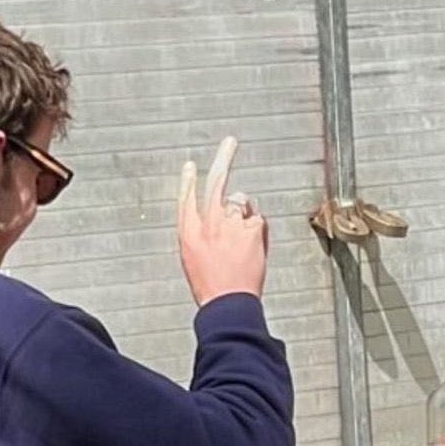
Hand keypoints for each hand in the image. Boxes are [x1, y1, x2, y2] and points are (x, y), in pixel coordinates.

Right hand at [176, 136, 267, 306]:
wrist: (227, 303)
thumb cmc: (211, 287)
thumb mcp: (194, 260)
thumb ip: (204, 234)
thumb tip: (221, 216)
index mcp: (188, 231)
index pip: (186, 198)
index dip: (187, 180)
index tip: (189, 165)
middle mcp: (207, 222)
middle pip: (216, 181)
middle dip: (224, 158)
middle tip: (230, 142)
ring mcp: (230, 222)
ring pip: (243, 204)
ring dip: (245, 216)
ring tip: (242, 246)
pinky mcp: (250, 227)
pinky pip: (258, 220)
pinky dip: (259, 232)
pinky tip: (253, 250)